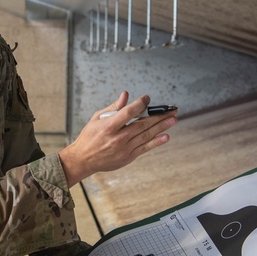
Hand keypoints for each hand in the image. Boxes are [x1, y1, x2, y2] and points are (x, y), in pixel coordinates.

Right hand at [57, 91, 177, 184]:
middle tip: (171, 109)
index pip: (128, 113)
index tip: (147, 98)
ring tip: (173, 120)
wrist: (83, 160)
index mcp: (108, 126)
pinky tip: (166, 136)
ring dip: (161, 127)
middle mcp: (117, 138)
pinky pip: (145, 148)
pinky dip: (156, 142)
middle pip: (142, 124)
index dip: (139, 104)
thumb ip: (114, 108)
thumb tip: (126, 95)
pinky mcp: (128, 157)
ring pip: (146, 135)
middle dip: (158, 116)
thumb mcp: (97, 118)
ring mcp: (124, 149)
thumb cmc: (89, 136)